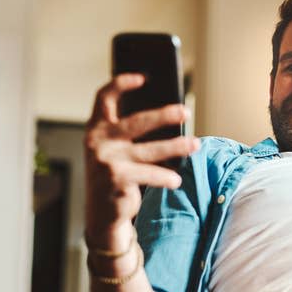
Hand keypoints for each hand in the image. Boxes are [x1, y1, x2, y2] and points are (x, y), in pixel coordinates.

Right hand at [84, 73, 199, 248]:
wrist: (101, 214)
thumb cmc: (116, 174)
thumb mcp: (117, 150)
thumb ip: (130, 132)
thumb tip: (170, 112)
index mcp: (96, 129)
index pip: (103, 98)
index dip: (121, 84)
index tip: (143, 77)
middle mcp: (98, 142)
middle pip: (137, 122)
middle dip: (164, 115)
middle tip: (186, 111)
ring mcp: (106, 162)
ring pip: (151, 150)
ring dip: (176, 146)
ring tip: (195, 145)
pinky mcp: (117, 180)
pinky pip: (150, 174)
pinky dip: (166, 177)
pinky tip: (177, 180)